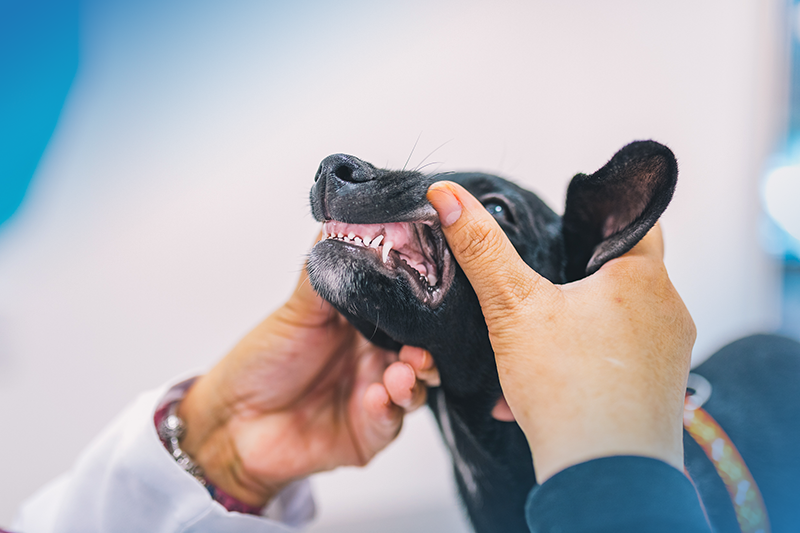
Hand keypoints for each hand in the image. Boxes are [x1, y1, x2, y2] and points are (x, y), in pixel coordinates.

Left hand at [176, 239, 431, 506]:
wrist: (231, 422)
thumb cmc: (261, 362)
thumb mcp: (296, 310)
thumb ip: (325, 272)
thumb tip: (345, 219)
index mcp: (363, 323)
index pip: (405, 306)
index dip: (421, 298)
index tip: (432, 286)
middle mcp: (376, 357)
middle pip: (421, 346)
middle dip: (428, 343)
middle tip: (421, 341)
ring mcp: (377, 393)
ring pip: (416, 384)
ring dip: (415, 376)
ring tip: (404, 370)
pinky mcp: (371, 430)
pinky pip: (392, 420)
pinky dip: (390, 408)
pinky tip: (378, 397)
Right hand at [427, 181, 695, 482]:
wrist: (602, 474)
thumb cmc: (569, 387)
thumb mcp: (513, 308)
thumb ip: (482, 249)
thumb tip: (448, 196)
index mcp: (643, 278)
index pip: (634, 219)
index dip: (597, 214)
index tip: (565, 220)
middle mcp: (668, 311)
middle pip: (624, 270)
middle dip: (581, 273)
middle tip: (543, 276)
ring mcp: (668, 354)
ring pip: (621, 317)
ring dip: (582, 320)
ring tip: (542, 329)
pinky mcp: (659, 390)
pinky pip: (621, 359)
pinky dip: (587, 358)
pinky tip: (550, 373)